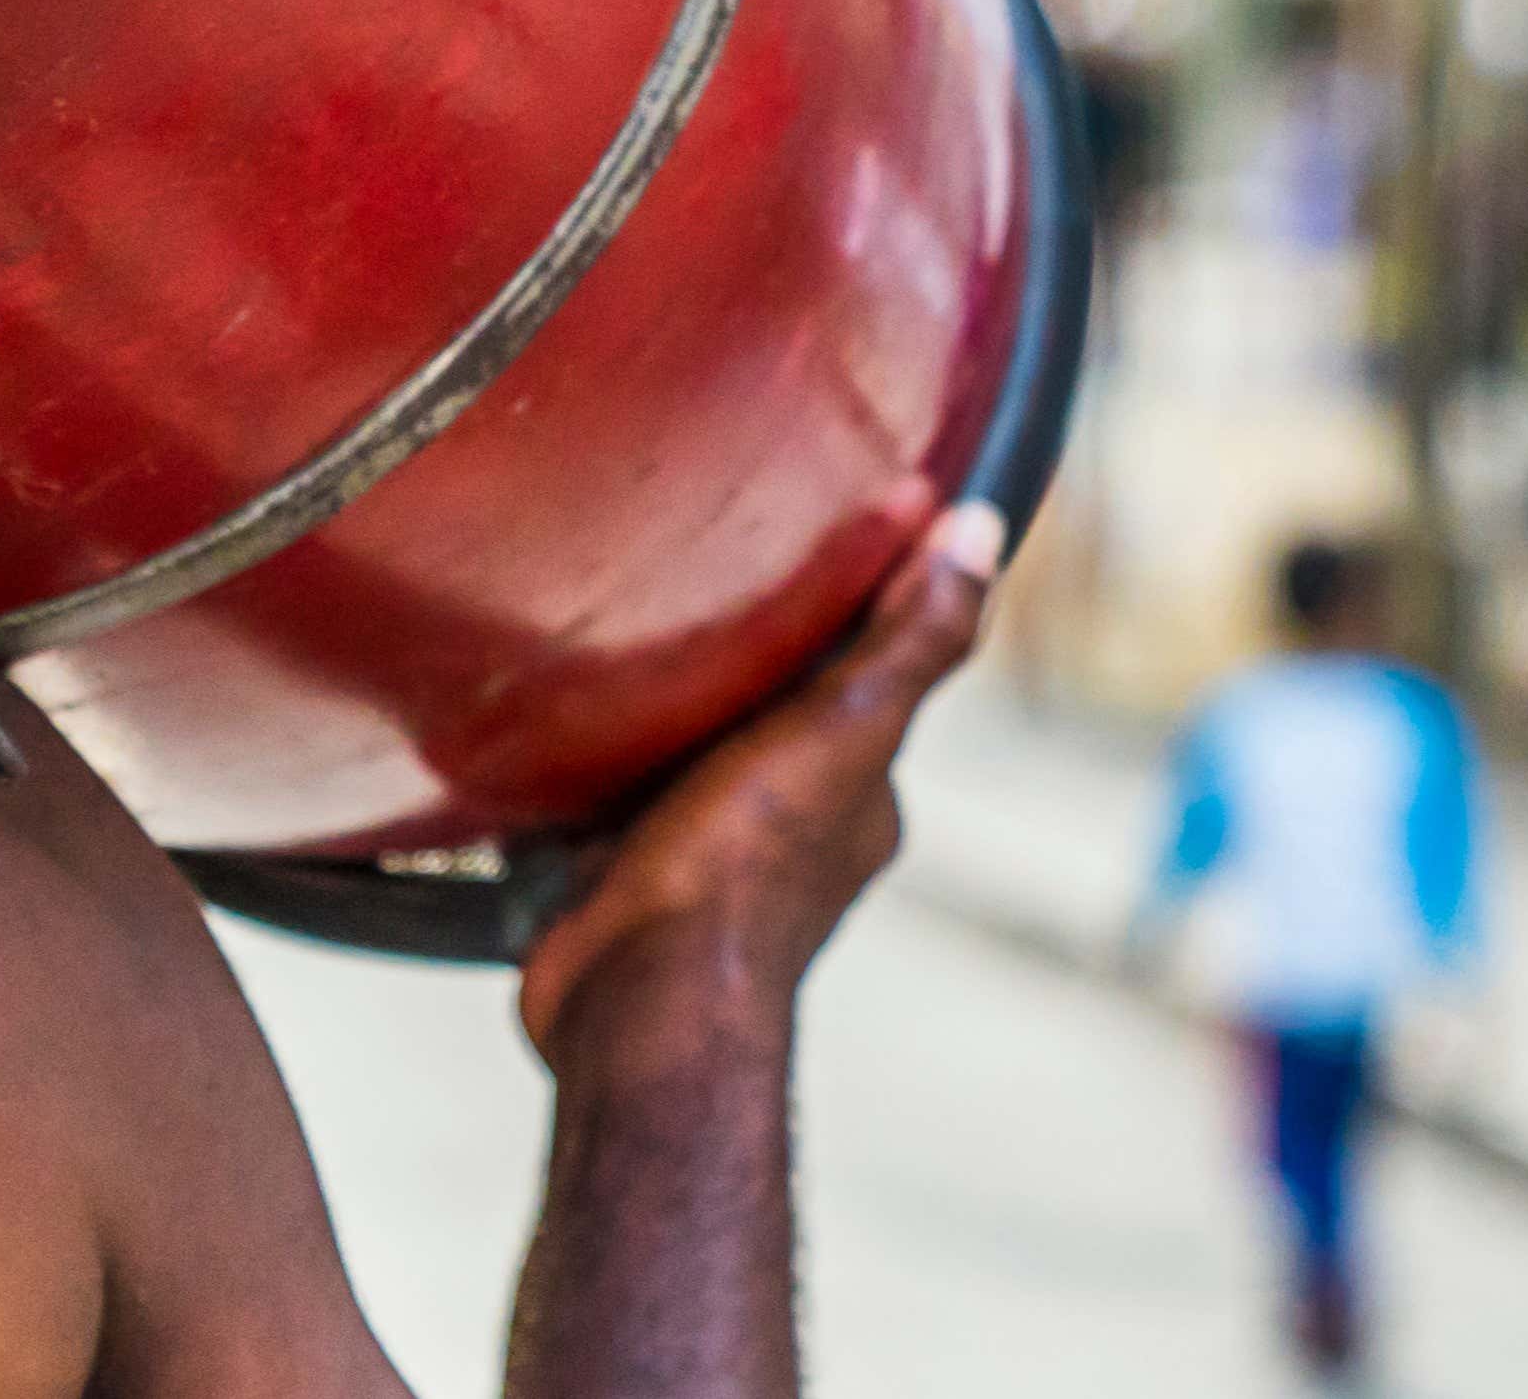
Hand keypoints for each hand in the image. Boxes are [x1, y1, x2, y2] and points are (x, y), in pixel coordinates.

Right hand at [512, 502, 1003, 1072]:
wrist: (636, 995)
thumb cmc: (744, 873)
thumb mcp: (845, 729)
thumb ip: (910, 640)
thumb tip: (977, 532)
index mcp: (854, 798)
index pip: (860, 684)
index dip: (838, 617)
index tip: (799, 538)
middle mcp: (785, 832)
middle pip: (763, 719)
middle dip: (731, 665)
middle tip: (678, 581)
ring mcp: (697, 858)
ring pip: (680, 759)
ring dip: (653, 717)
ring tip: (606, 641)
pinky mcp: (613, 876)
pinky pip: (600, 802)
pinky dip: (584, 769)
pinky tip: (550, 728)